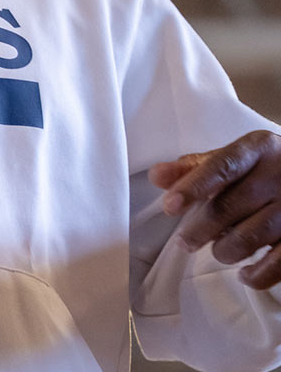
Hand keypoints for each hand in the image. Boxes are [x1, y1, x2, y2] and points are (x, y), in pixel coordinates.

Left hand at [151, 129, 280, 287]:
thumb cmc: (264, 170)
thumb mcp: (233, 159)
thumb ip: (193, 168)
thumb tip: (157, 176)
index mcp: (257, 149)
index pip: (222, 166)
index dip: (193, 187)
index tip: (170, 206)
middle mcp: (279, 174)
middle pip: (231, 205)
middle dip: (201, 229)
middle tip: (184, 242)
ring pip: (251, 236)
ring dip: (226, 250)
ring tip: (219, 251)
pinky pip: (279, 263)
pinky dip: (258, 275)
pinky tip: (245, 274)